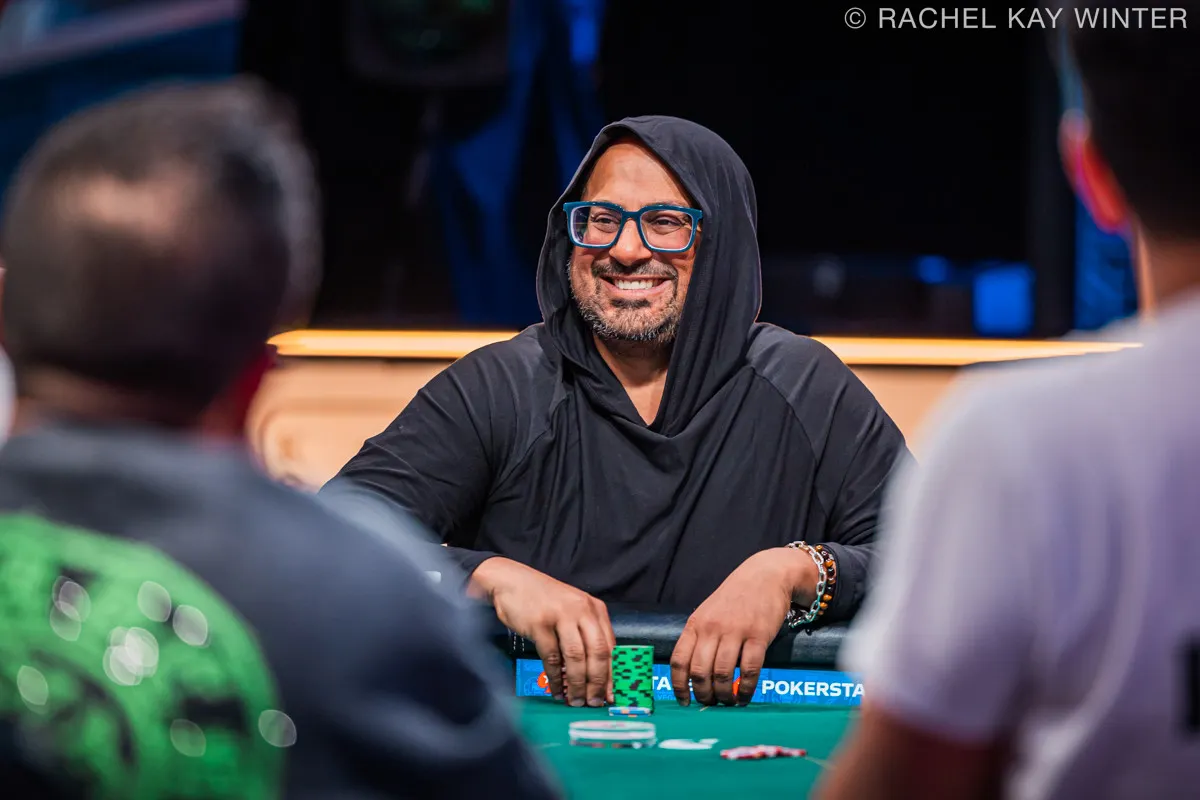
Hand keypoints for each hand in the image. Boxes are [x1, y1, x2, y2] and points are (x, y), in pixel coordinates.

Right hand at [472, 558, 614, 707]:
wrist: (511, 581)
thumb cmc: (543, 600)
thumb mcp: (572, 610)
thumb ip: (586, 634)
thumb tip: (597, 672)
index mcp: (594, 609)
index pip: (611, 645)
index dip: (613, 673)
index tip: (612, 694)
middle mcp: (582, 610)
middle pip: (598, 652)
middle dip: (597, 682)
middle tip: (594, 702)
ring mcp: (561, 616)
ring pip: (576, 657)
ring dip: (577, 684)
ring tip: (575, 700)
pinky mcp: (540, 624)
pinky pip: (552, 657)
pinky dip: (555, 677)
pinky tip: (556, 689)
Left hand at [670, 547, 814, 705]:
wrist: (764, 575)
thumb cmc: (734, 598)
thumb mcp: (708, 613)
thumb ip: (700, 638)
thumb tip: (693, 675)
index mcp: (696, 624)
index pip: (679, 660)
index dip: (679, 686)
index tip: (683, 702)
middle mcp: (712, 628)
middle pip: (699, 672)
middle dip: (703, 694)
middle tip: (710, 703)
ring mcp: (735, 631)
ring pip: (722, 674)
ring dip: (724, 695)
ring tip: (728, 702)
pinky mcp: (758, 635)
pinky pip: (749, 670)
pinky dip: (746, 689)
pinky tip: (745, 697)